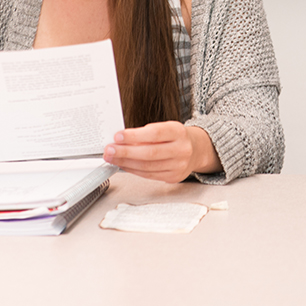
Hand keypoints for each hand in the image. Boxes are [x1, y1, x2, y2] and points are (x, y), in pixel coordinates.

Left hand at [103, 121, 220, 182]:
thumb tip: (121, 140)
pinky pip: (149, 175)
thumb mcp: (165, 128)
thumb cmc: (175, 137)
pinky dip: (134, 170)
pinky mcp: (174, 177)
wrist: (196, 150)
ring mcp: (179, 165)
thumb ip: (146, 134)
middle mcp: (182, 149)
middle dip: (125, 152)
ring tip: (112, 158)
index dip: (134, 136)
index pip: (155, 134)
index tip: (117, 136)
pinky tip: (124, 165)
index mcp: (179, 132)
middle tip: (109, 150)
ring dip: (126, 162)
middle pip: (150, 153)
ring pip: (148, 166)